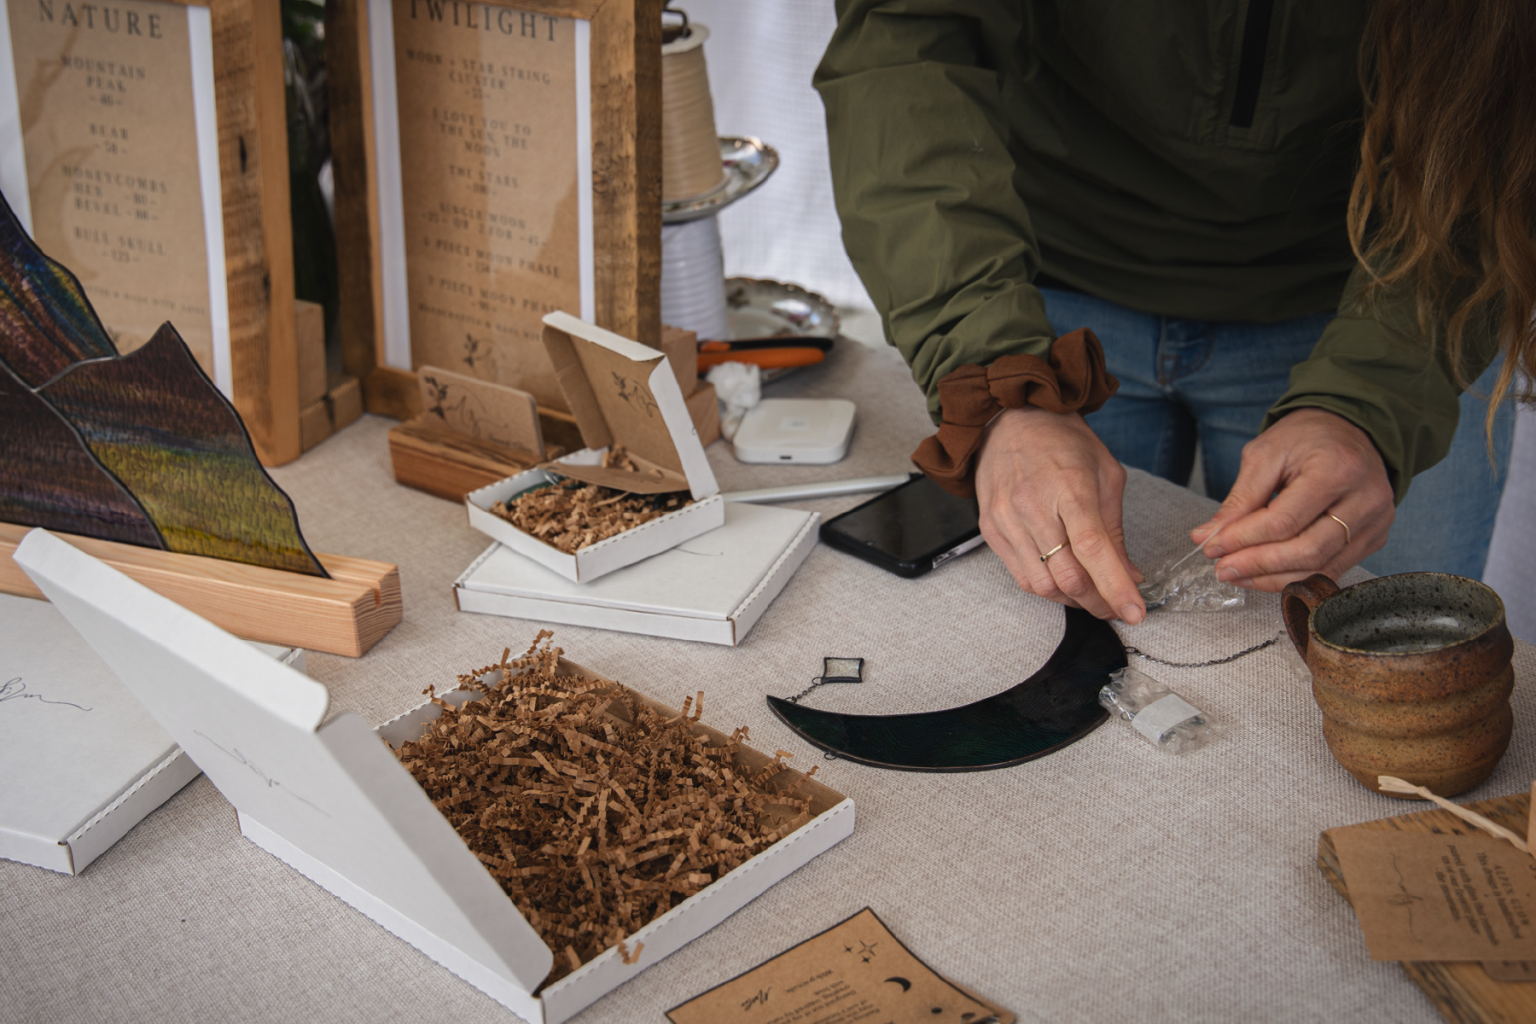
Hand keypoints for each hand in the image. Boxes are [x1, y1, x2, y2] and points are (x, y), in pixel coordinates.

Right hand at [974, 406, 1145, 621]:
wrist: (1011, 419)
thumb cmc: (1062, 442)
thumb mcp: (1106, 475)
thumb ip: (1116, 529)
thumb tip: (1129, 575)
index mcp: (1070, 487)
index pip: (1093, 550)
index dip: (1115, 587)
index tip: (1135, 613)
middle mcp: (1033, 506)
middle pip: (1067, 576)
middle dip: (1098, 602)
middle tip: (1116, 606)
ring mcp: (1007, 520)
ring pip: (1042, 585)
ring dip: (1072, 600)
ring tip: (1090, 595)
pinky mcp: (990, 529)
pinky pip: (1020, 576)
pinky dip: (1047, 588)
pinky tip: (1063, 582)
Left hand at [1192, 408, 1393, 589]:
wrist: (1349, 429)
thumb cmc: (1306, 437)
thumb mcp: (1265, 454)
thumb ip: (1239, 499)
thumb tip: (1208, 537)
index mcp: (1337, 469)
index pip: (1284, 521)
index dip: (1243, 539)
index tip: (1211, 547)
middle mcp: (1365, 499)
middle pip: (1307, 551)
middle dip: (1258, 564)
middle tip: (1223, 568)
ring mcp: (1375, 522)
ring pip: (1321, 567)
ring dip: (1273, 578)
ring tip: (1238, 574)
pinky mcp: (1375, 537)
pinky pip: (1332, 569)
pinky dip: (1295, 576)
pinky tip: (1265, 574)